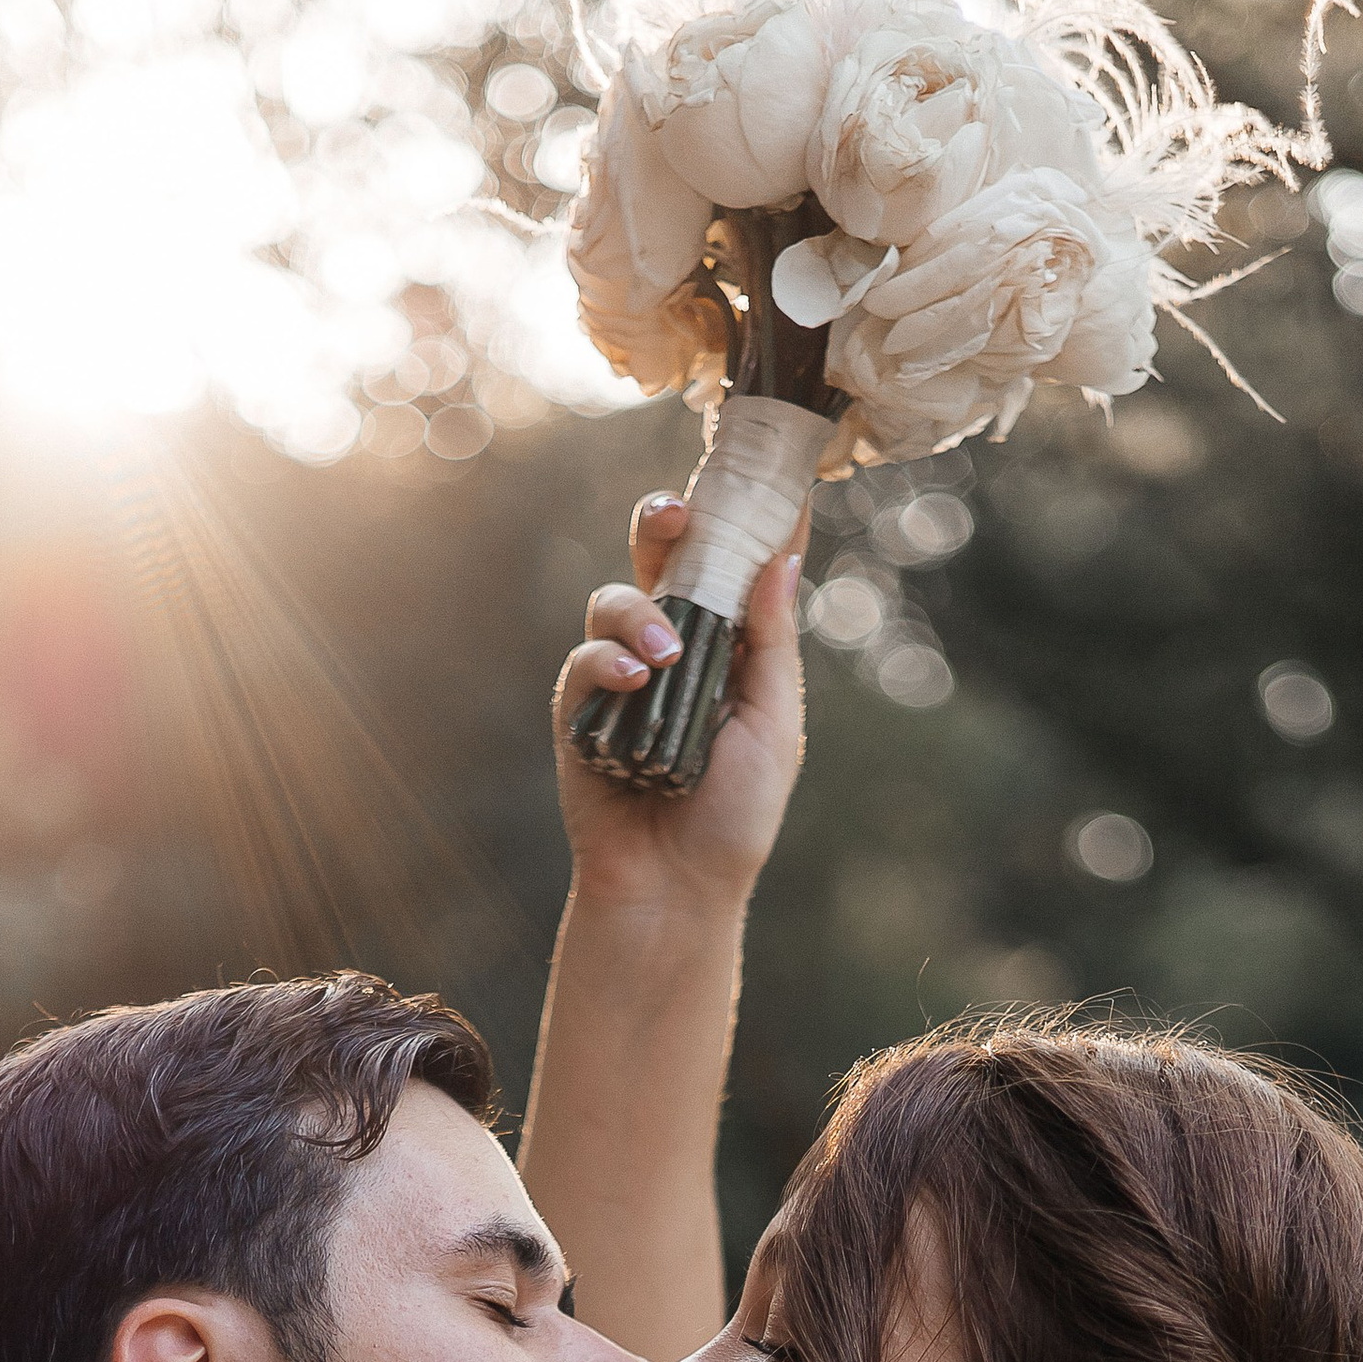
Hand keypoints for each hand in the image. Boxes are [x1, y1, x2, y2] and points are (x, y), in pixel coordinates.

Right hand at [552, 491, 807, 915]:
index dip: (739, 516)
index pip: (727, 564)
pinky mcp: (579, 710)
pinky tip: (631, 680)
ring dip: (638, 615)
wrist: (676, 888)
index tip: (762, 473)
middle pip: (658, 558)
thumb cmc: (734, 817)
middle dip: (662, 521)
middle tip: (678, 513)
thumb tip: (783, 557)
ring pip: (613, 600)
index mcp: (725, 646)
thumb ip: (772, 642)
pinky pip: (582, 660)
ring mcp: (621, 675)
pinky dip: (604, 661)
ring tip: (664, 657)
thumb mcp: (773, 722)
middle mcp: (671, 648)